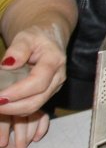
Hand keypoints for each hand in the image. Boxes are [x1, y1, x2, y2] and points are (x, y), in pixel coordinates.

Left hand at [0, 22, 68, 147]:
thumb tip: (8, 64)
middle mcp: (58, 77)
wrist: (50, 38)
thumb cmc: (37, 36)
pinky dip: (17, 109)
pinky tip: (4, 104)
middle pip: (37, 100)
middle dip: (13, 107)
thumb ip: (18, 49)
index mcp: (54, 61)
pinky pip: (33, 106)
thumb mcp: (26, 36)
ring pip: (35, 106)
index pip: (38, 82)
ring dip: (13, 110)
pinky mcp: (48, 93)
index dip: (18, 92)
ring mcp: (54, 87)